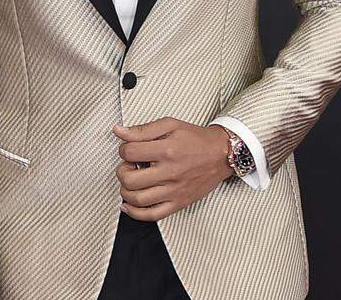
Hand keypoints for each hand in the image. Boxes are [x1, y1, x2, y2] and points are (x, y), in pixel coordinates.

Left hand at [110, 117, 233, 220]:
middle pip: (130, 179)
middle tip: (128, 165)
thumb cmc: (196, 139)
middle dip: (122, 171)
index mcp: (167, 150)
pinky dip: (135, 213)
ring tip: (131, 180)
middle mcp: (170, 172)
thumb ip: (142, 130)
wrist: (221, 154)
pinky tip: (129, 205)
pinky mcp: (178, 203)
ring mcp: (174, 190)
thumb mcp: (170, 125)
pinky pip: (153, 215)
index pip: (130, 153)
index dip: (123, 149)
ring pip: (138, 199)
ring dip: (126, 190)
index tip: (128, 149)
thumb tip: (118, 131)